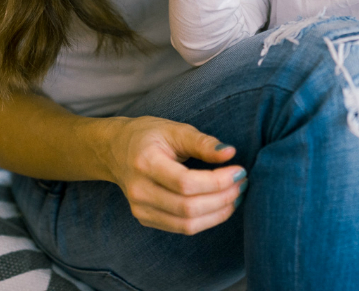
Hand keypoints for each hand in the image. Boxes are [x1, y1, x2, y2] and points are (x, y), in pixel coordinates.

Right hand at [105, 115, 246, 234]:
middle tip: (243, 183)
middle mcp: (140, 191)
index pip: (185, 183)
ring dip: (218, 213)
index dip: (217, 181)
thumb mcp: (174, 129)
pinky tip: (221, 205)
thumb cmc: (148, 135)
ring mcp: (140, 209)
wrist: (115, 149)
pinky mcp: (146, 219)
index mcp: (145, 163)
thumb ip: (202, 142)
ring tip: (237, 195)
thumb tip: (230, 153)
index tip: (239, 170)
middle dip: (222, 198)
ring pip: (186, 225)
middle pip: (188, 208)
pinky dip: (206, 220)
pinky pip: (181, 228)